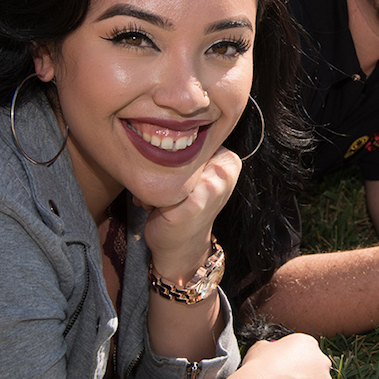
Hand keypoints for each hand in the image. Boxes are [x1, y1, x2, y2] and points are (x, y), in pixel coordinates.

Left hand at [141, 146, 241, 279]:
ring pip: (166, 169)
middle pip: (178, 153)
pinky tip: (155, 208)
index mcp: (230, 161)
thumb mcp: (198, 175)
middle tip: (164, 189)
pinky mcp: (192, 204)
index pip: (192, 139)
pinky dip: (149, 197)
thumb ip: (192, 153)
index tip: (176, 175)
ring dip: (154, 183)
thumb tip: (163, 131)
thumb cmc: (186, 208)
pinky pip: (157, 188)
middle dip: (162, 168)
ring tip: (159, 198)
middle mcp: (224, 173)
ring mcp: (210, 188)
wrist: (183, 247)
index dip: (175, 156)